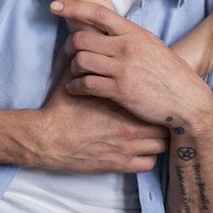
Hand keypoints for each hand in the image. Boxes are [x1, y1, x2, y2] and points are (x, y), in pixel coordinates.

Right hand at [34, 64, 166, 173]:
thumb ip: (88, 67)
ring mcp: (126, 149)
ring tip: (150, 135)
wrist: (48, 139)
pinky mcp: (119, 165)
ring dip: (157, 141)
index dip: (156, 102)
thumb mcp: (75, 82)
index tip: (153, 100)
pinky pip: (148, 164)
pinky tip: (140, 151)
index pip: (154, 103)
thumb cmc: (61, 111)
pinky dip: (147, 158)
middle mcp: (130, 128)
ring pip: (160, 147)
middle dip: (161, 122)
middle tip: (155, 118)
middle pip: (163, 126)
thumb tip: (89, 46)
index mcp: (122, 105)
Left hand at [51, 0, 212, 125]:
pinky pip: (86, 84)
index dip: (74, 7)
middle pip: (81, 39)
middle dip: (69, 47)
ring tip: (75, 74)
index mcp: (134, 33)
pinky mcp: (120, 91)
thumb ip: (129, 37)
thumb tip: (107, 30)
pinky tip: (74, 89)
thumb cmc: (170, 73)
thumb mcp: (151, 46)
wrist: (188, 100)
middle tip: (68, 54)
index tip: (54, 6)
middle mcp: (127, 47)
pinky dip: (75, 87)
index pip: (98, 13)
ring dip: (73, 68)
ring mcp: (123, 69)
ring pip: (80, 61)